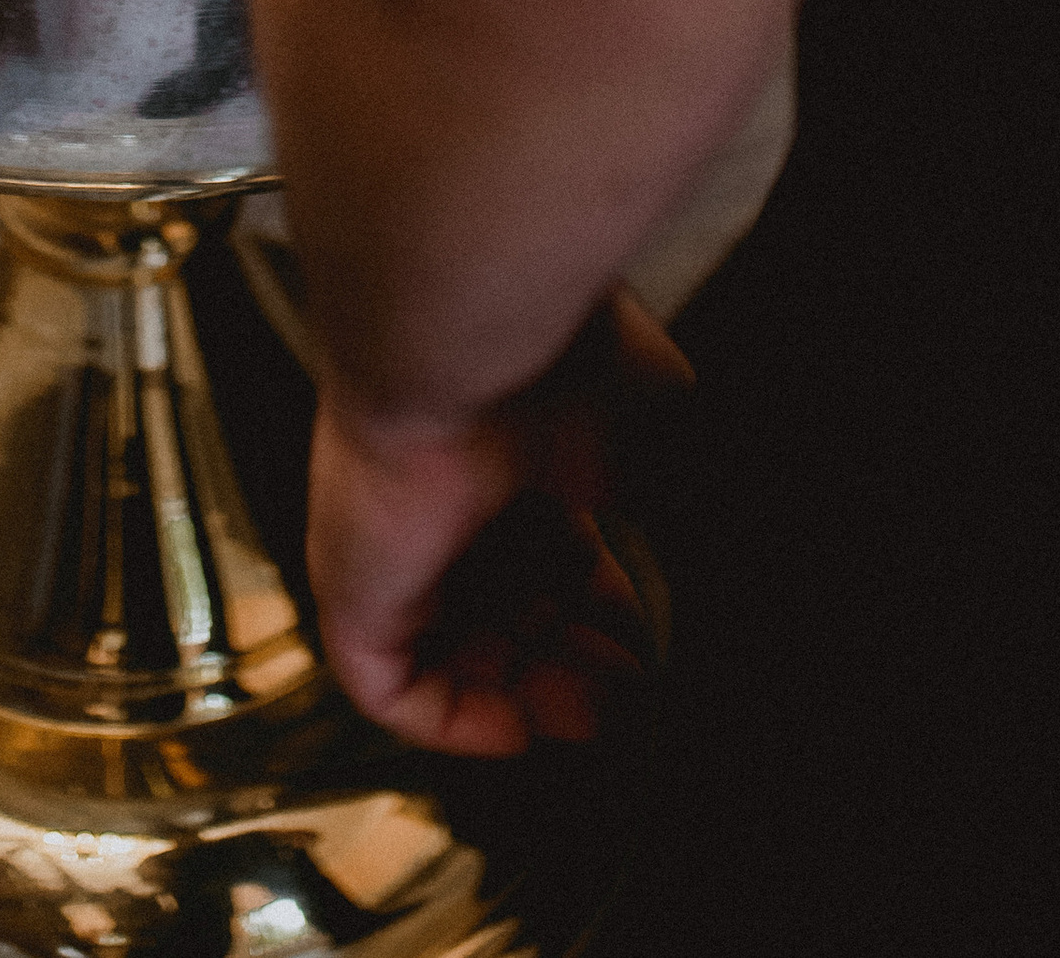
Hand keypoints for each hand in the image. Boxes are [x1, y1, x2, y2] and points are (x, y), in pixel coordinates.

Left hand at [309, 294, 688, 756]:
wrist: (462, 337)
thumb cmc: (559, 359)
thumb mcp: (662, 437)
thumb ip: (677, 513)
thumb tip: (709, 598)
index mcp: (516, 453)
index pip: (557, 558)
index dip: (609, 615)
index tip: (656, 648)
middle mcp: (453, 499)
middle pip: (512, 613)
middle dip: (580, 663)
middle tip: (633, 690)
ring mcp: (395, 546)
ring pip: (458, 653)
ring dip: (531, 697)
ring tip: (593, 711)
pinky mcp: (349, 590)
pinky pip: (389, 687)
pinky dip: (456, 721)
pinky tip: (519, 723)